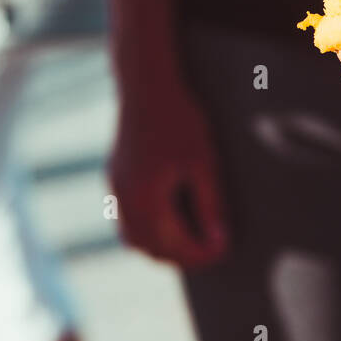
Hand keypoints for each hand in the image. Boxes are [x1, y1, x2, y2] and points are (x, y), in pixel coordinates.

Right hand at [111, 78, 228, 269]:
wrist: (147, 84)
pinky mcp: (115, 175)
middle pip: (149, 248)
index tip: (225, 250)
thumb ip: (210, 205)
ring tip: (193, 241)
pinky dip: (149, 228)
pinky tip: (171, 220)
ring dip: (161, 246)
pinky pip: (128, 217)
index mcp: (145, 200)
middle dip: (181, 255)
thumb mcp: (204, 163)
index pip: (173, 245)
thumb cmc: (179, 120)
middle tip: (212, 251)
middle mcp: (124, 199)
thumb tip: (219, 240)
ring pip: (134, 236)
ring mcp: (116, 187)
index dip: (200, 253)